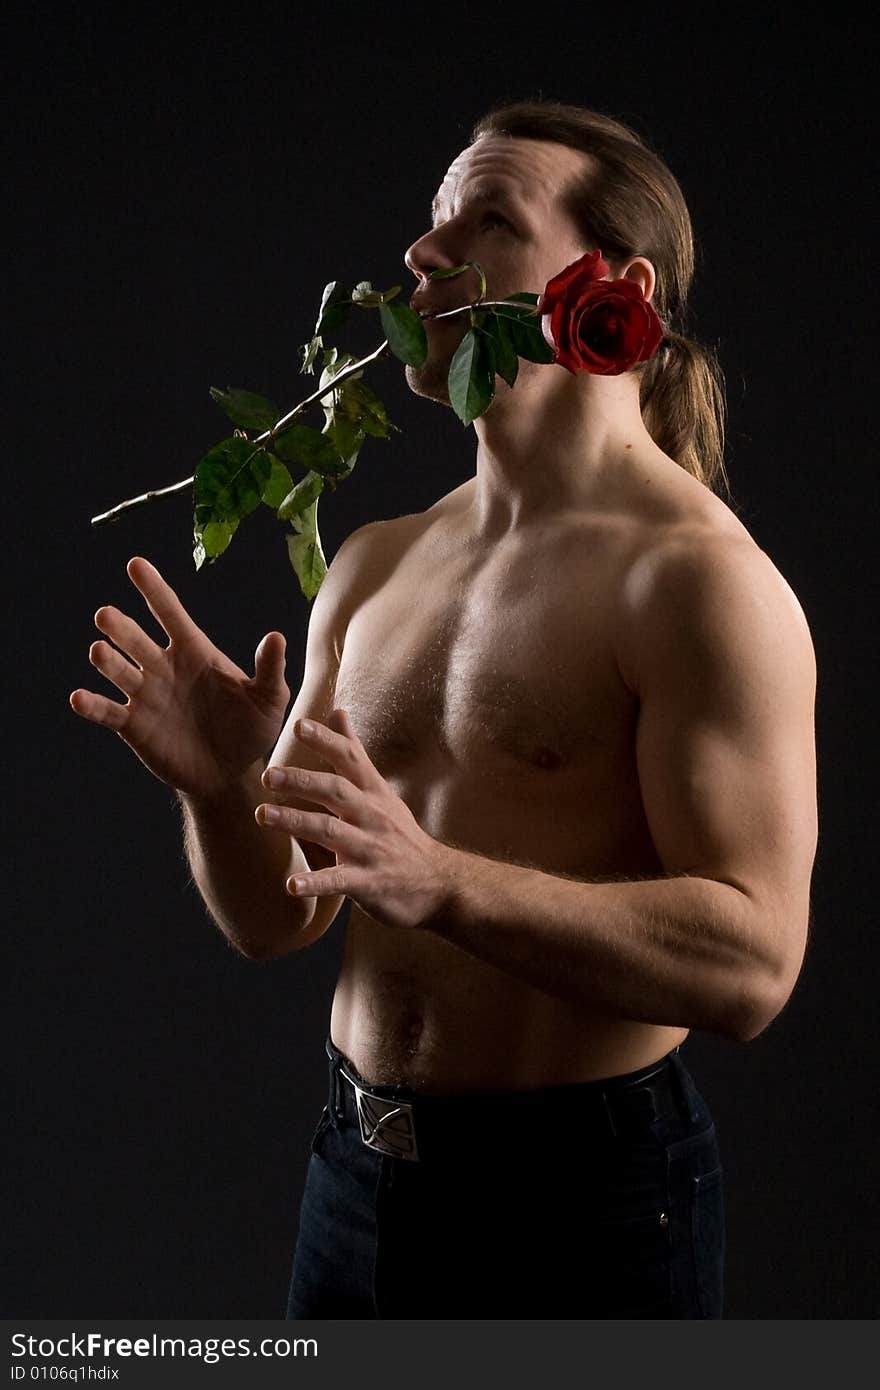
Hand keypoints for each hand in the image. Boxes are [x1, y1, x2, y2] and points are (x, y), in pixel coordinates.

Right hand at [69, 556, 290, 797]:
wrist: (230, 773)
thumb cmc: (251, 729)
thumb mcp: (269, 699)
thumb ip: (269, 669)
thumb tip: (276, 637)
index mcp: (194, 651)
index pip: (170, 613)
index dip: (154, 589)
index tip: (135, 564)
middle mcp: (164, 667)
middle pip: (137, 640)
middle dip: (121, 627)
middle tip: (106, 615)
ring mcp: (146, 695)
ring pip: (120, 671)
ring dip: (108, 661)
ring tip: (99, 651)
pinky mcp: (134, 725)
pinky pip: (109, 712)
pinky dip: (92, 705)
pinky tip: (78, 698)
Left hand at [255, 708, 451, 930]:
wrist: (438, 882)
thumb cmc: (399, 832)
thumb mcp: (380, 790)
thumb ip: (355, 753)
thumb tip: (337, 712)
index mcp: (372, 792)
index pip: (350, 759)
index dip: (326, 741)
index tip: (298, 725)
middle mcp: (371, 815)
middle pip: (335, 791)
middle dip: (301, 781)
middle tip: (267, 775)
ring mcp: (370, 848)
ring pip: (330, 831)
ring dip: (295, 822)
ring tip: (262, 815)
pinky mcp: (368, 882)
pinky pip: (339, 881)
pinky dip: (315, 883)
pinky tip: (291, 885)